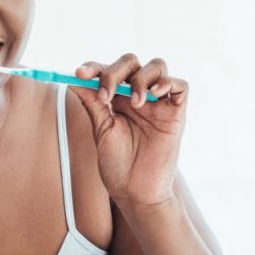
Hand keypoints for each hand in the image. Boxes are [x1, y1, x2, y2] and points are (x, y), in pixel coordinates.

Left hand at [69, 53, 187, 208]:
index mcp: (117, 99)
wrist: (136, 192)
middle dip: (115, 72)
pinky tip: (154, 96)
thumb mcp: (101, 129)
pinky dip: (168, 83)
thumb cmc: (118, 166)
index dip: (94, 67)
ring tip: (134, 103)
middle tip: (106, 96)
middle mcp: (137, 96)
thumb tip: (74, 77)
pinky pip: (180, 86)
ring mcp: (158, 103)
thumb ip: (92, 102)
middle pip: (131, 62)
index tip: (80, 73)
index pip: (108, 70)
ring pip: (156, 66)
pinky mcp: (176, 113)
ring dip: (141, 78)